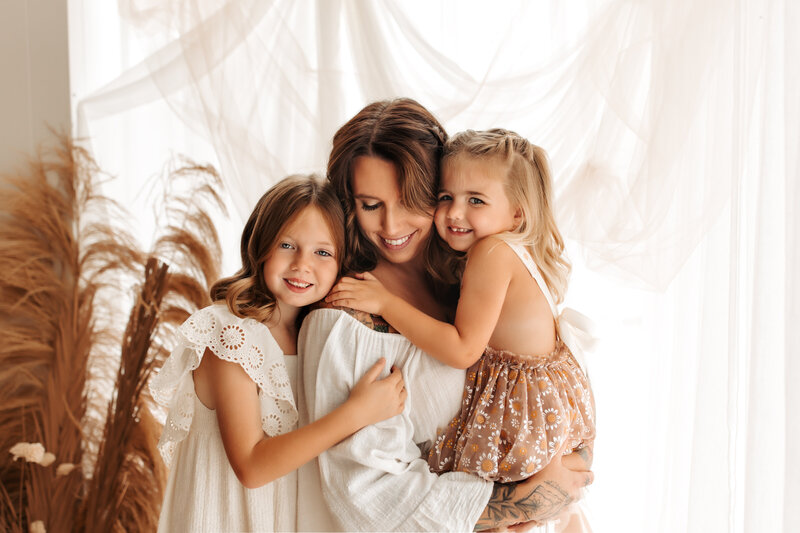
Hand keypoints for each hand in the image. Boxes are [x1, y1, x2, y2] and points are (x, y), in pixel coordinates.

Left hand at [326, 272, 391, 314]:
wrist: (387, 303)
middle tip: (328, 294)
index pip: (344, 280)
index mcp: (360, 282)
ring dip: (332, 297)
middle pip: (339, 286)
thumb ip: (364, 275)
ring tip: (327, 300)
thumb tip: (356, 273)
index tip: (334, 288)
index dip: (337, 283)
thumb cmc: (382, 292)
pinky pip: (344, 302)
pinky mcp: (357, 303)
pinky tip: (334, 304)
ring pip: (340, 294)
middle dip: (332, 290)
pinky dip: (337, 302)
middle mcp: (357, 288)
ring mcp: (356, 295)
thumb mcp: (374, 279)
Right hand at [347, 358, 406, 426]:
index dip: (396, 369)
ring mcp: (395, 404)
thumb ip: (376, 368)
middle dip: (398, 377)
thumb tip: (384, 359)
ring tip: (395, 386)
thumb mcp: (366, 379)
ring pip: (404, 394)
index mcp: (388, 385)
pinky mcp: (393, 413)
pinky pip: (402, 406)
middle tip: (392, 376)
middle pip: (402, 383)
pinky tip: (396, 399)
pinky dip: (402, 400)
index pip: (398, 374)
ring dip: (402, 388)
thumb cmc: (359, 395)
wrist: (356, 414)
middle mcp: (394, 395)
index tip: (392, 368)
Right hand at [475, 437, 593, 529]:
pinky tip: (546, 500)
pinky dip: (553, 504)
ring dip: (566, 496)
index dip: (590, 475)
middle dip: (577, 487)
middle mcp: (571, 495)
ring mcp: (562, 506)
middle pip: (580, 493)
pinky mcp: (551, 514)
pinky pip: (556, 509)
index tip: (591, 473)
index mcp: (574, 481)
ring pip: (569, 502)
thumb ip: (560, 442)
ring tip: (558, 491)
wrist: (529, 501)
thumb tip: (567, 426)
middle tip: (572, 482)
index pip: (588, 478)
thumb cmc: (542, 478)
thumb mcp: (551, 457)